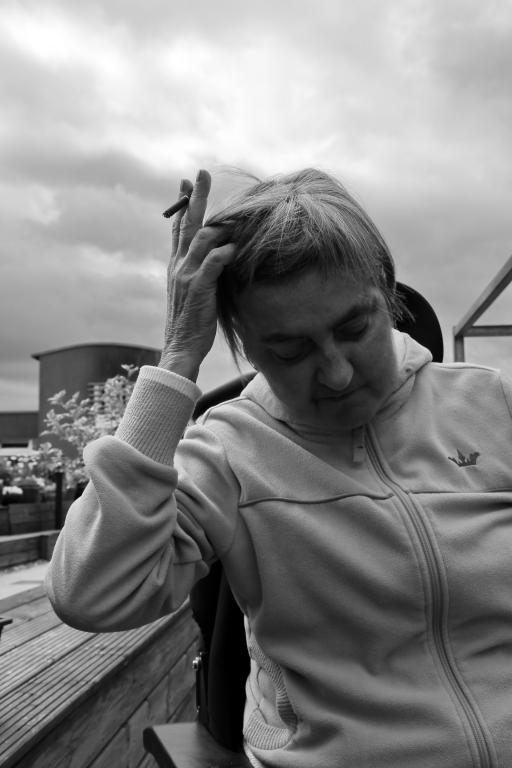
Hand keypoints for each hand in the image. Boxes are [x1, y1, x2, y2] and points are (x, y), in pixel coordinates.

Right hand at [159, 169, 235, 380]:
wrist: (181, 348)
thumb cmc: (192, 324)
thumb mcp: (195, 293)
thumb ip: (203, 273)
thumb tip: (221, 257)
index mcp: (176, 266)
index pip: (177, 229)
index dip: (182, 205)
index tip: (186, 183)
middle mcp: (178, 266)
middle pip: (186, 224)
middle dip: (194, 198)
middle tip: (200, 174)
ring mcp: (187, 276)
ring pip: (200, 238)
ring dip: (217, 223)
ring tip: (234, 213)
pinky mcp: (199, 289)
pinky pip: (212, 263)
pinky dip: (225, 252)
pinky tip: (236, 246)